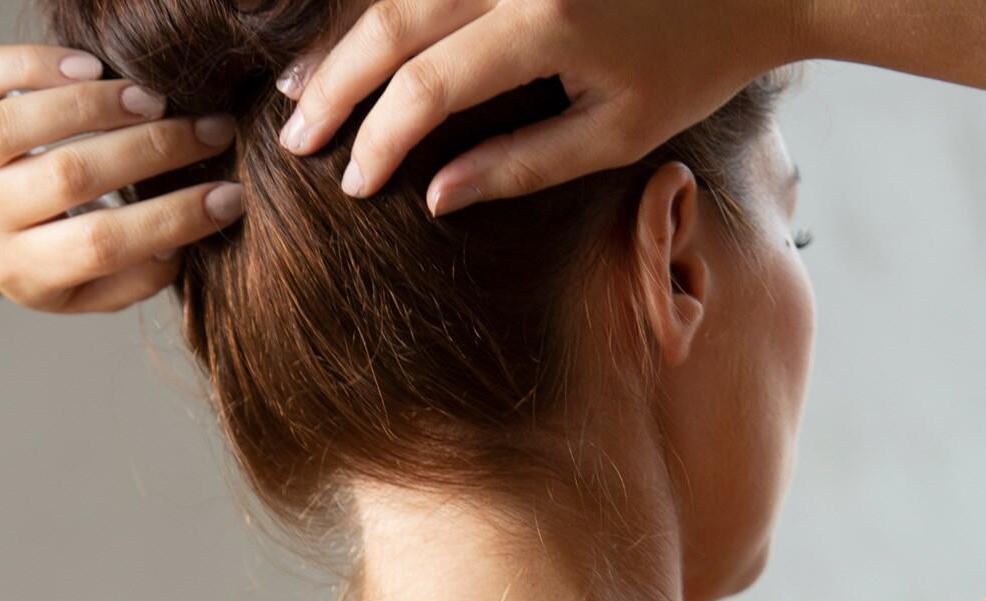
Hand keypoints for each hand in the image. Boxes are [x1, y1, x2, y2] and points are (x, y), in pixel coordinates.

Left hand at [0, 43, 244, 314]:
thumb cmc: (33, 258)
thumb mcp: (79, 293)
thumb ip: (132, 280)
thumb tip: (181, 243)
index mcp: (26, 269)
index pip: (105, 243)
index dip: (172, 218)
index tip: (229, 197)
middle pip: (71, 177)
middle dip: (151, 150)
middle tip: (209, 131)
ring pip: (25, 124)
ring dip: (98, 107)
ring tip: (154, 100)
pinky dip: (39, 65)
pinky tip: (92, 68)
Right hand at [276, 0, 801, 211]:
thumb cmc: (693, 65)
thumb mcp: (615, 136)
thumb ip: (520, 165)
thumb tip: (434, 196)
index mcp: (546, 23)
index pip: (429, 86)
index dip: (378, 137)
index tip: (347, 181)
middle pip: (394, 19)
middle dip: (337, 81)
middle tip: (292, 133)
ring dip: (346, 34)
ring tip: (302, 84)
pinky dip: (390, 5)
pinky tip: (357, 35)